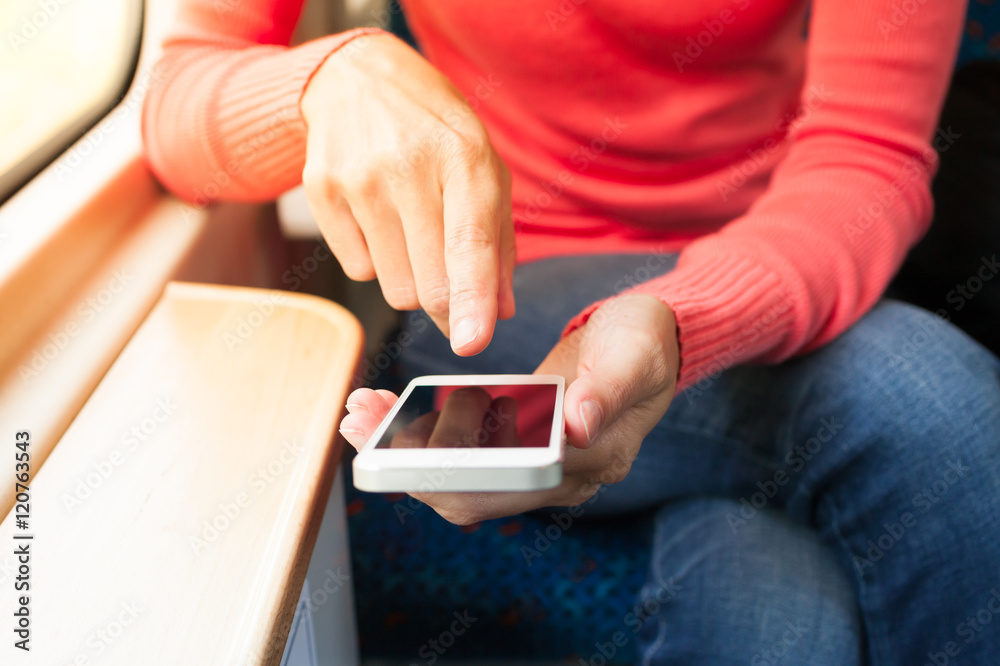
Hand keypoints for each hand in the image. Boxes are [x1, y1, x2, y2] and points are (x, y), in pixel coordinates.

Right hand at [301, 33, 514, 354]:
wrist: (358, 78)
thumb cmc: (435, 133)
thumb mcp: (484, 171)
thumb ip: (498, 244)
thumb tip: (499, 311)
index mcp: (463, 158)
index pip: (469, 244)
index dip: (472, 300)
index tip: (473, 343)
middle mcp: (407, 166)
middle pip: (428, 283)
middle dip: (447, 306)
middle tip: (453, 296)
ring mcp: (358, 178)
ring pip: (394, 287)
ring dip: (412, 280)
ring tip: (412, 231)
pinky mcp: (322, 190)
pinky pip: (358, 270)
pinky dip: (376, 260)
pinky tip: (379, 219)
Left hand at [340, 294, 679, 523]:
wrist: (645, 341)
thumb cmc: (644, 344)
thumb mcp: (633, 355)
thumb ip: (606, 390)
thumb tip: (576, 425)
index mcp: (592, 463)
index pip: (513, 488)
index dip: (455, 474)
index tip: (404, 451)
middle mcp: (559, 478)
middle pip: (473, 495)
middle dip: (409, 465)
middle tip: (361, 424)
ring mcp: (534, 464)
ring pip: (457, 478)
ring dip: (404, 451)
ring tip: (364, 411)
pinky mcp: (513, 445)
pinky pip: (458, 454)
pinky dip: (419, 434)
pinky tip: (390, 408)